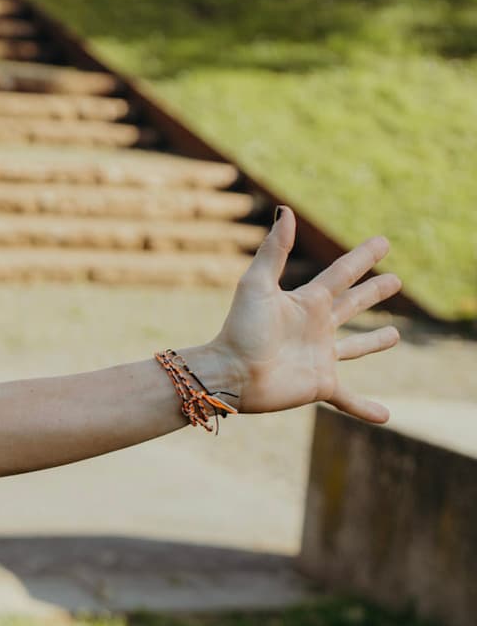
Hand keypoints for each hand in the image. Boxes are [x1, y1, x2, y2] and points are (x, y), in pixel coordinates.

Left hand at [209, 209, 403, 421]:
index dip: (362, 258)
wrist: (230, 373)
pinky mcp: (320, 386)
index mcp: (306, 302)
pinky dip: (366, 407)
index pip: (341, 274)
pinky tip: (386, 415)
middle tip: (395, 280)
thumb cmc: (241, 329)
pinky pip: (349, 399)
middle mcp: (316, 328)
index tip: (383, 242)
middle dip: (372, 293)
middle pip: (351, 305)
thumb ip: (273, 249)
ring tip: (395, 336)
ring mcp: (320, 357)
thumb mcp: (257, 285)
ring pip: (354, 348)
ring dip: (374, 342)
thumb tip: (285, 210)